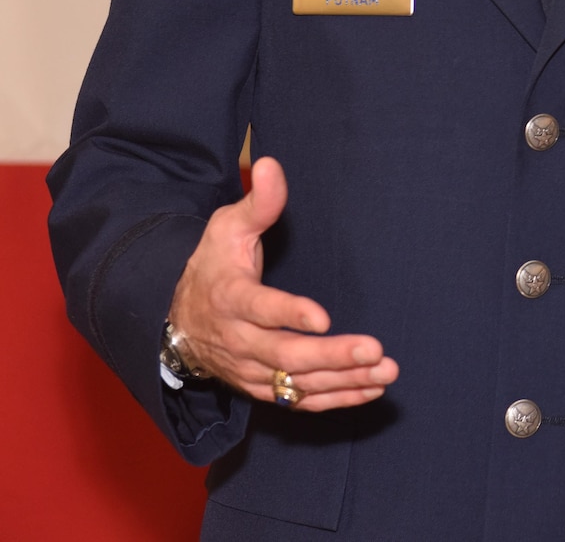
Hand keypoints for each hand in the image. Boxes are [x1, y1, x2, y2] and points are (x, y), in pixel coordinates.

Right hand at [167, 156, 397, 411]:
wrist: (178, 320)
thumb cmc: (214, 265)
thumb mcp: (227, 228)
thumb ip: (258, 202)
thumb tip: (270, 163)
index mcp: (229, 298)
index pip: (259, 309)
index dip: (289, 314)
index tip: (322, 317)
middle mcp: (238, 340)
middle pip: (284, 356)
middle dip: (331, 356)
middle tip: (374, 350)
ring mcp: (249, 369)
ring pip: (296, 384)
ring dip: (343, 380)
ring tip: (386, 371)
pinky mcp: (261, 388)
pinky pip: (299, 401)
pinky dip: (336, 398)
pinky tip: (371, 389)